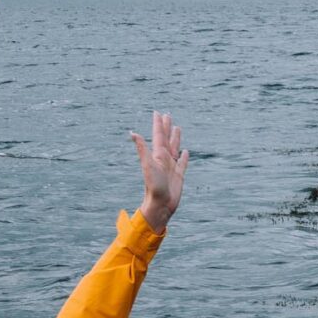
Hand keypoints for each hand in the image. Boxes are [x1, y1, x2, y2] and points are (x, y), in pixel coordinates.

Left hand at [129, 110, 189, 232]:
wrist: (160, 205)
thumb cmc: (153, 186)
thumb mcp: (148, 165)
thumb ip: (142, 148)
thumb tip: (132, 132)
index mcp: (157, 155)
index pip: (158, 136)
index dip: (158, 124)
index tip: (157, 112)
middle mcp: (163, 159)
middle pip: (166, 139)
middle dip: (166, 127)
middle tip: (167, 115)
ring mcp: (171, 167)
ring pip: (174, 148)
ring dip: (175, 138)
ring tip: (177, 128)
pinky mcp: (178, 176)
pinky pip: (182, 163)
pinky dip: (184, 157)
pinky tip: (185, 151)